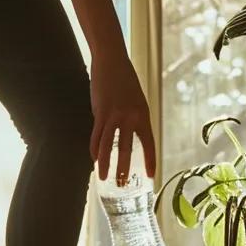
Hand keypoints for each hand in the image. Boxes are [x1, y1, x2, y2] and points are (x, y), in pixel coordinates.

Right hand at [89, 53, 155, 184]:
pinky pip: (97, 136)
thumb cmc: (125, 81)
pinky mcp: (100, 113)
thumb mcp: (136, 100)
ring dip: (106, 164)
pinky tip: (94, 159)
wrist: (112, 62)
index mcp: (143, 115)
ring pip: (109, 146)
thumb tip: (125, 136)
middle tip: (123, 184)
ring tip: (104, 177)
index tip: (151, 176)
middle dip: (125, 169)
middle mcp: (130, 117)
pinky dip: (95, 149)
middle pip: (128, 149)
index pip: (149, 143)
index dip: (150, 160)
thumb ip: (133, 119)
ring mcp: (114, 115)